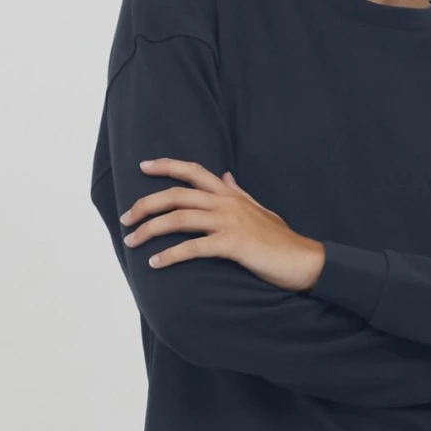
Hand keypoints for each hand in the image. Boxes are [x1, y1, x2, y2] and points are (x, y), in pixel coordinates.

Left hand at [121, 160, 323, 291]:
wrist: (304, 260)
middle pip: (175, 195)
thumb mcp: (260, 209)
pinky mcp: (232, 245)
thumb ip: (238, 193)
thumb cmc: (281, 240)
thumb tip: (225, 176)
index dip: (166, 166)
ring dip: (149, 230)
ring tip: (132, 242)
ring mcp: (229, 222)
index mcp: (230, 194)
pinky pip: (192, 248)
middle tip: (126, 219)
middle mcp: (226, 203)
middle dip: (145, 205)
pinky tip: (156, 263)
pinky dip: (170, 256)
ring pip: (178, 219)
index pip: (193, 171)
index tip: (143, 166)